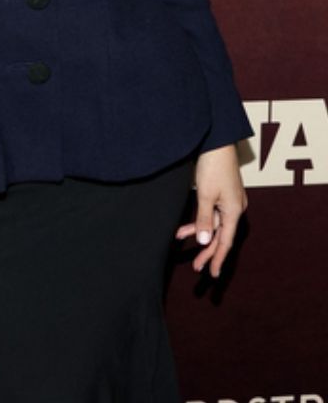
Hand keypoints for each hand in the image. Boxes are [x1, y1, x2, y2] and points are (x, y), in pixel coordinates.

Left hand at [177, 144, 245, 277]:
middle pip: (221, 236)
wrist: (216, 143)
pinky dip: (198, 222)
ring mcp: (228, 202)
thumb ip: (204, 219)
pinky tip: (183, 230)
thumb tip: (204, 241)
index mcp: (234, 211)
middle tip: (197, 268)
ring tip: (183, 246)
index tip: (211, 273)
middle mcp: (234, 209)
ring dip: (199, 236)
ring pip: (213, 226)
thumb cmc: (212, 167)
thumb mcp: (206, 195)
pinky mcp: (219, 195)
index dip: (217, 258)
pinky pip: (210, 215)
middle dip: (208, 252)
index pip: (225, 242)